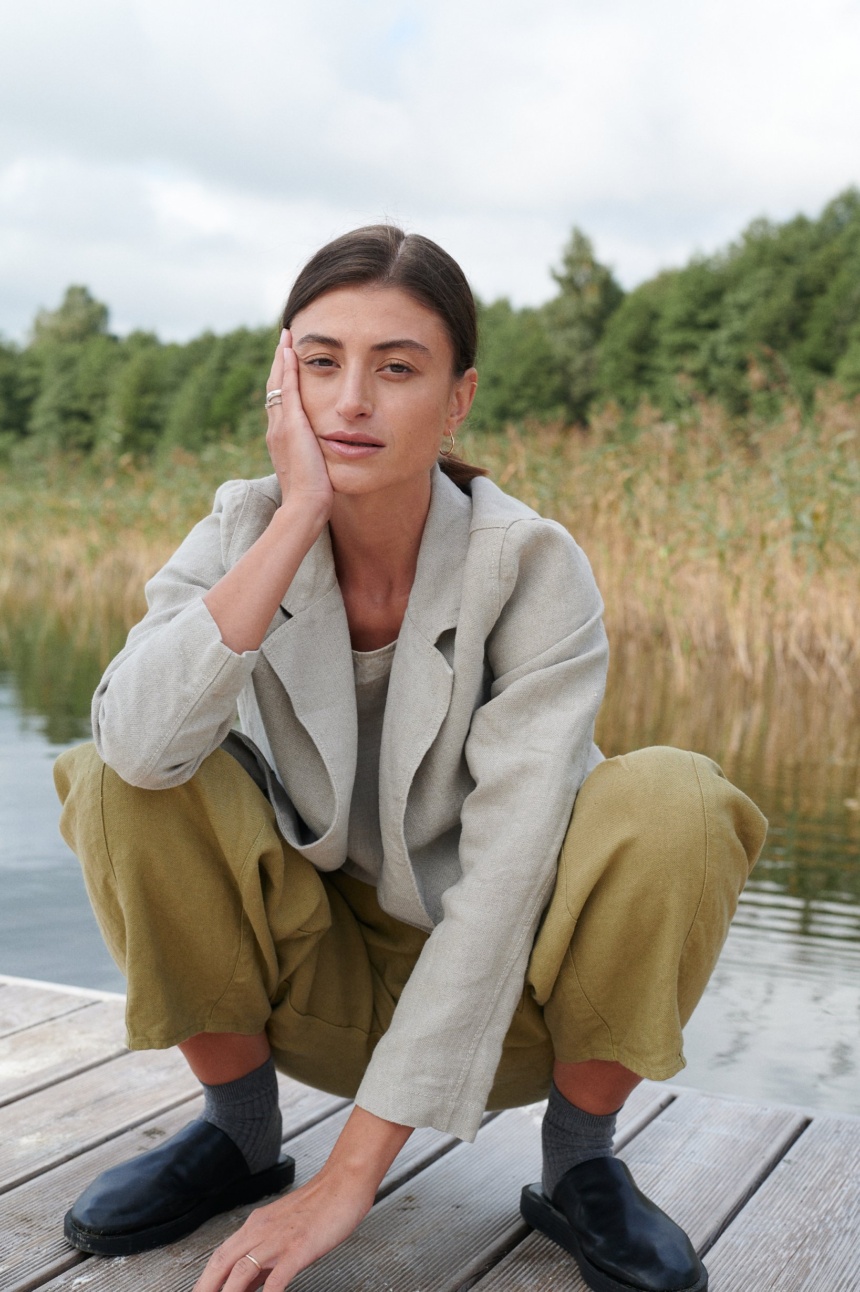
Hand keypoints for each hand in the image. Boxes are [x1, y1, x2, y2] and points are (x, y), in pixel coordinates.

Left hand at [193, 1107, 411, 1290]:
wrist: (344, 1181)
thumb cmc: (320, 1205)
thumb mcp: (284, 1229)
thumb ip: (265, 1255)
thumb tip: (246, 1283)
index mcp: (257, 1225)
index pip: (221, 1255)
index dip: (205, 1279)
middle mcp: (262, 1230)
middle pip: (222, 1262)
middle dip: (207, 1287)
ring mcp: (279, 1239)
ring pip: (241, 1270)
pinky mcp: (299, 1247)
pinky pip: (277, 1277)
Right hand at [266, 329, 332, 522]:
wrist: (305, 506)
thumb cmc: (314, 497)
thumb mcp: (315, 471)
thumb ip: (316, 458)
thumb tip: (328, 456)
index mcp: (280, 439)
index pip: (280, 402)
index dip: (284, 382)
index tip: (288, 363)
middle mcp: (275, 429)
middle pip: (275, 387)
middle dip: (280, 364)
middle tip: (284, 341)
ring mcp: (280, 426)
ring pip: (278, 383)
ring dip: (282, 359)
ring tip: (287, 338)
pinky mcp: (290, 424)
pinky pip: (288, 388)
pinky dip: (288, 368)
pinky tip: (291, 350)